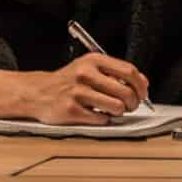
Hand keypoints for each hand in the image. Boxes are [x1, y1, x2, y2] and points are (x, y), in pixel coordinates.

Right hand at [7, 52, 148, 124]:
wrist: (38, 92)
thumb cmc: (69, 81)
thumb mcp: (91, 67)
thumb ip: (116, 73)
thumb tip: (143, 83)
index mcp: (94, 60)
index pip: (129, 72)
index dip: (141, 86)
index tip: (143, 94)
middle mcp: (86, 74)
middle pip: (126, 92)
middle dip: (133, 103)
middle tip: (130, 106)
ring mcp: (77, 92)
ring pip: (116, 108)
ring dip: (119, 113)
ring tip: (112, 111)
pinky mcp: (71, 110)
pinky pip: (101, 119)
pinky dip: (103, 120)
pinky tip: (96, 115)